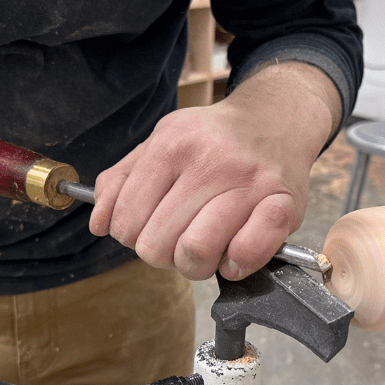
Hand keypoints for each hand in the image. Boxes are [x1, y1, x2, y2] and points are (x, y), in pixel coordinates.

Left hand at [90, 62, 340, 280]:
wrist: (277, 119)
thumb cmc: (214, 140)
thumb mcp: (161, 142)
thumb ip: (123, 180)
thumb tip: (99, 224)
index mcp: (173, 144)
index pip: (127, 219)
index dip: (130, 237)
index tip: (147, 229)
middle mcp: (211, 162)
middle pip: (156, 245)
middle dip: (162, 254)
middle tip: (177, 240)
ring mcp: (250, 184)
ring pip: (196, 253)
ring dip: (195, 265)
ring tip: (205, 248)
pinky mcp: (284, 205)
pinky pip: (245, 254)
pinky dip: (234, 265)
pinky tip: (233, 253)